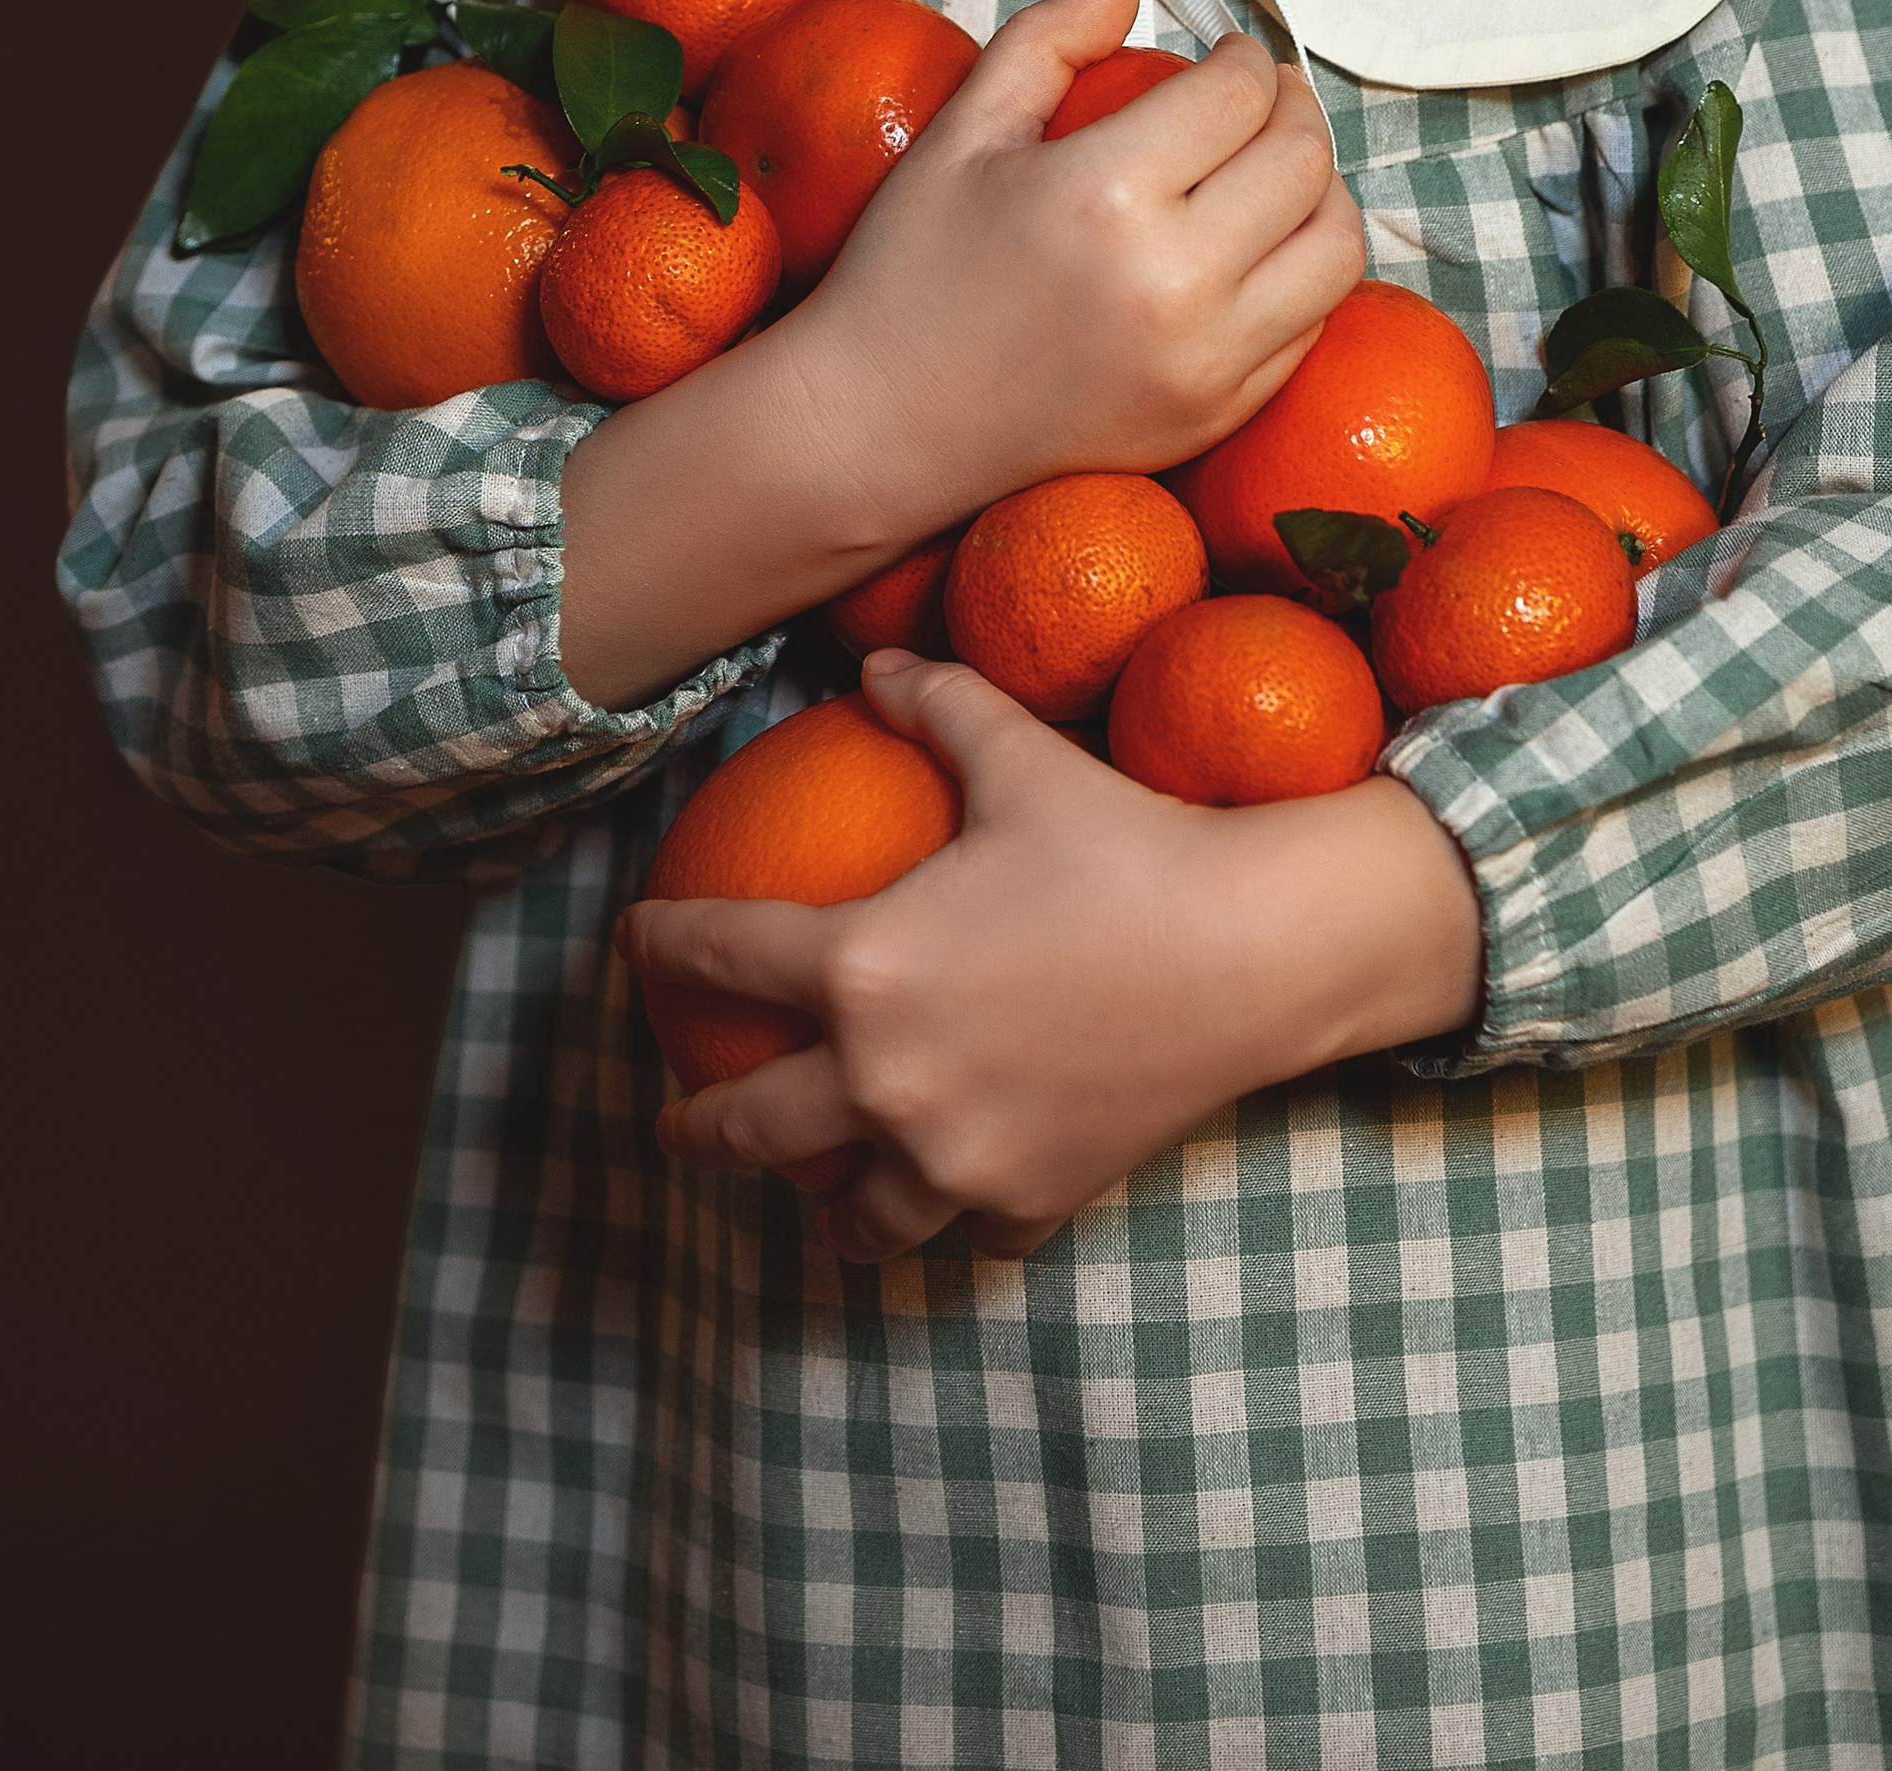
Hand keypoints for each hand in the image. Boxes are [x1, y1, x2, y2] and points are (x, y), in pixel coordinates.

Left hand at [622, 646, 1486, 1261]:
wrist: (1253, 952)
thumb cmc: (1128, 845)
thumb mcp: (1019, 758)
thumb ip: (935, 704)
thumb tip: (876, 660)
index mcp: (859, 969)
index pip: (719, 958)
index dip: (662, 945)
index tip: (638, 941)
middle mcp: (884, 1082)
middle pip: (745, 1128)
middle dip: (693, 1124)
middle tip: (676, 1115)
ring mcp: (952, 1158)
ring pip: (848, 1215)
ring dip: (817, 1196)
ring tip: (813, 1178)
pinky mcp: (1024, 1201)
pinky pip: (962, 1231)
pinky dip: (948, 1213)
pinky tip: (949, 1188)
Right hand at [791, 0, 1363, 504]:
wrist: (883, 427)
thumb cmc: (908, 273)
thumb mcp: (962, 133)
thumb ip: (1050, 40)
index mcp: (1106, 193)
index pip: (1238, 95)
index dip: (1244, 57)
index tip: (1225, 54)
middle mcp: (1174, 280)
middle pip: (1303, 161)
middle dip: (1293, 108)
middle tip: (1261, 97)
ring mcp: (1206, 359)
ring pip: (1334, 247)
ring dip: (1321, 191)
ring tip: (1278, 169)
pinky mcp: (1216, 415)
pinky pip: (1310, 325)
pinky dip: (1302, 273)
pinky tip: (1259, 249)